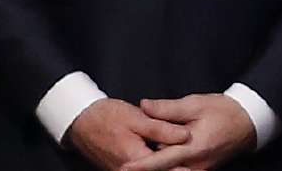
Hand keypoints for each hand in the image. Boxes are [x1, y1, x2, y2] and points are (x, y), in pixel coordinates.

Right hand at [67, 98, 190, 170]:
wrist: (81, 121)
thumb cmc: (108, 116)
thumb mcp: (137, 118)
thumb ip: (162, 129)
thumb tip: (186, 136)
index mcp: (135, 158)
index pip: (166, 169)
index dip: (183, 167)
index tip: (199, 165)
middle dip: (176, 167)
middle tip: (197, 165)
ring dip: (166, 165)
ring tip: (185, 162)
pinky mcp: (121, 169)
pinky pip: (142, 170)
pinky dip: (155, 165)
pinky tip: (168, 160)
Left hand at [119, 94, 256, 170]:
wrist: (248, 123)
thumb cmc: (223, 111)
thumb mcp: (195, 104)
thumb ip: (167, 108)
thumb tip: (143, 106)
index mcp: (193, 148)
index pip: (161, 161)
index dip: (141, 166)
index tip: (124, 168)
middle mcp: (195, 166)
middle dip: (146, 168)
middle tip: (126, 165)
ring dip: (156, 166)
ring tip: (137, 163)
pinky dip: (167, 167)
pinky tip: (157, 160)